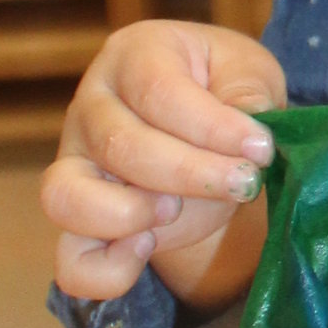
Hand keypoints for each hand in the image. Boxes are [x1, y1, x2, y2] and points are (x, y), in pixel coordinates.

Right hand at [43, 19, 284, 305]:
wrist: (205, 129)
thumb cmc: (224, 89)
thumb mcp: (247, 73)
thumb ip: (248, 93)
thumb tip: (251, 123)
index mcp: (133, 56)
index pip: (159, 92)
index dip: (212, 127)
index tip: (261, 149)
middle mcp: (90, 105)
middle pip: (120, 145)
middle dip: (192, 174)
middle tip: (244, 183)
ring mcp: (73, 163)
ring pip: (66, 196)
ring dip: (128, 214)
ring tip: (176, 210)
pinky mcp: (78, 218)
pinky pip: (71, 260)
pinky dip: (105, 271)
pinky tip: (146, 251)